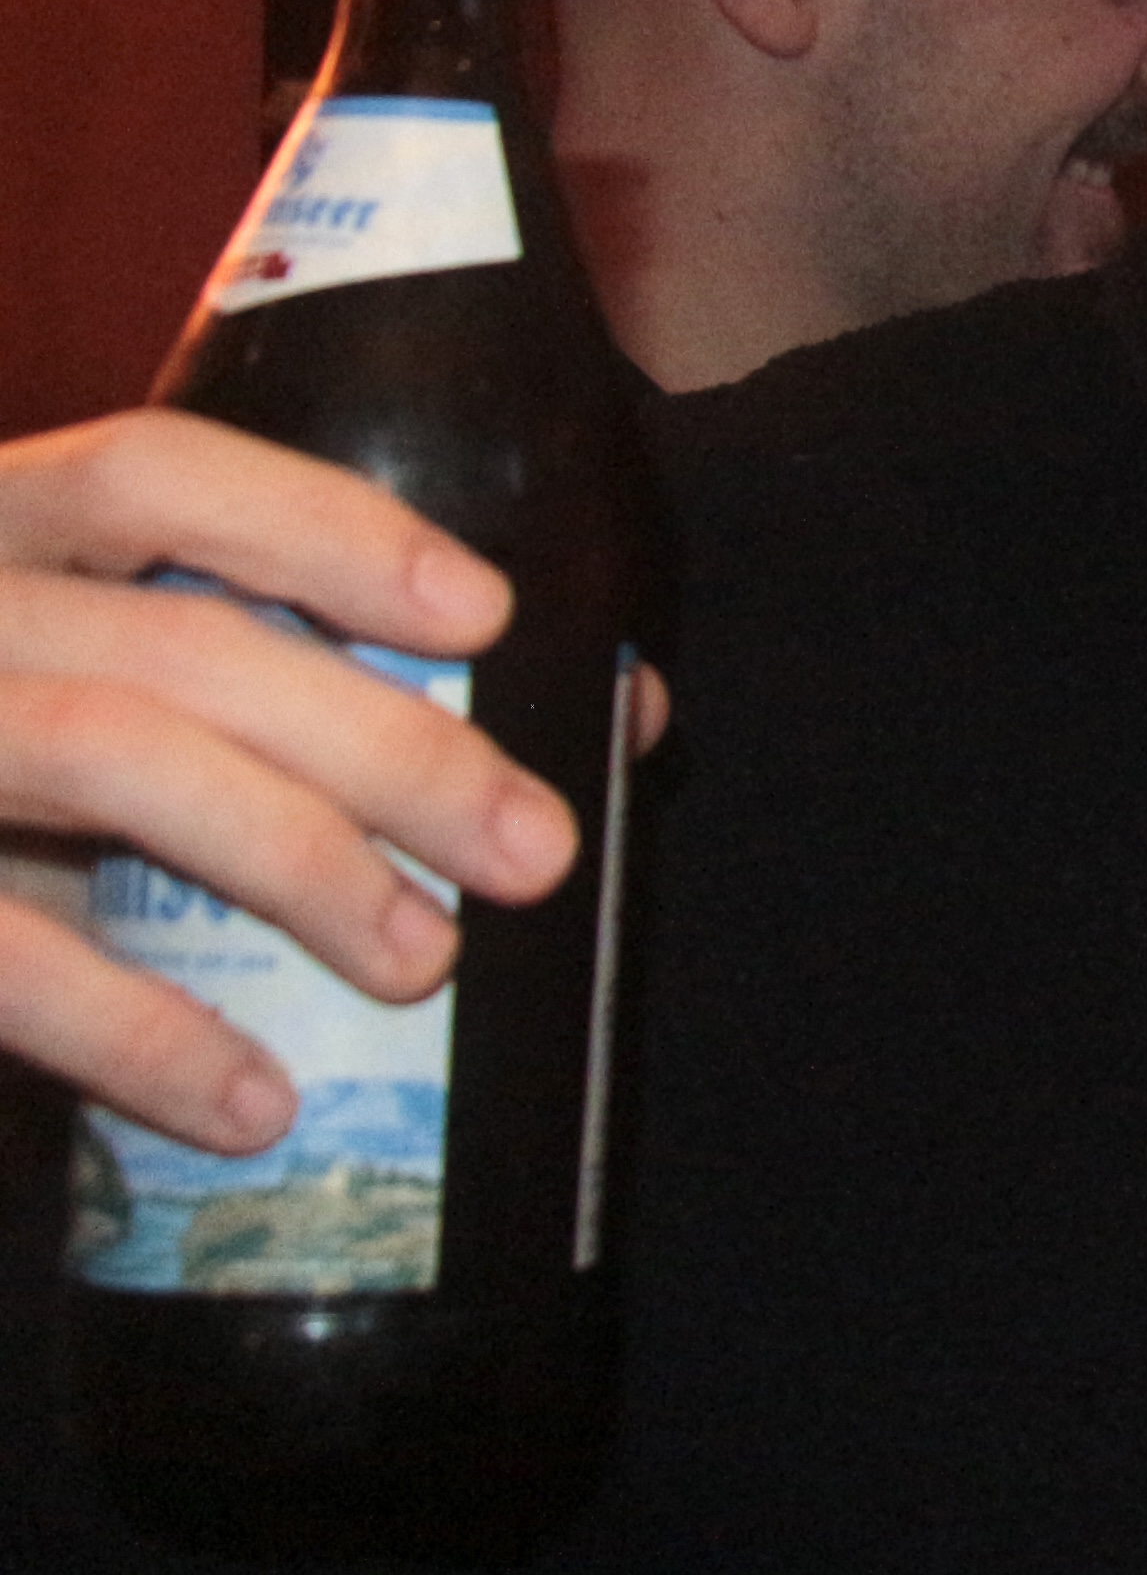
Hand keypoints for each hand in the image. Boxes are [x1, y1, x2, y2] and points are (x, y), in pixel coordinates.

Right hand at [0, 413, 602, 1153]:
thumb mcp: (114, 689)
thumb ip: (304, 682)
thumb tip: (619, 713)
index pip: (152, 470)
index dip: (321, 527)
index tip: (484, 611)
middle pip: (171, 643)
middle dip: (380, 741)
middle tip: (532, 849)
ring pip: (99, 754)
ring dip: (292, 860)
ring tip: (426, 961)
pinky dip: (138, 1035)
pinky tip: (254, 1104)